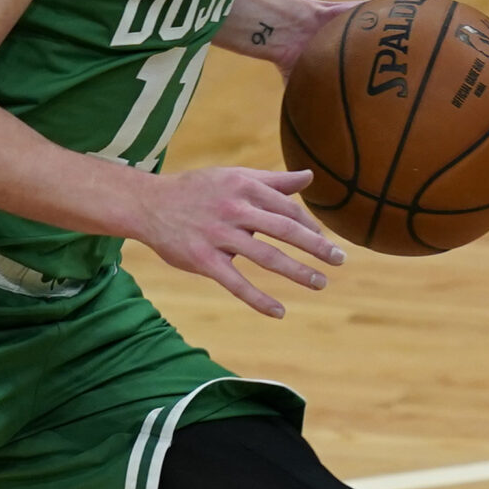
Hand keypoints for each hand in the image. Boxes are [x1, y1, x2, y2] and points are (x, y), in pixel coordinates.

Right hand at [135, 166, 344, 318]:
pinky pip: (236, 283)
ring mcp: (219, 236)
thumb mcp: (234, 177)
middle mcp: (235, 209)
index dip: (310, 226)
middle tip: (340, 260)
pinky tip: (279, 312)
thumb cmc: (196, 190)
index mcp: (245, 186)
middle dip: (317, 246)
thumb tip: (309, 177)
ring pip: (267, 257)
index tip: (325, 240)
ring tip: (320, 283)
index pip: (288, 208)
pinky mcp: (204, 260)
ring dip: (297, 272)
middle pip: (285, 230)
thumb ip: (273, 180)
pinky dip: (259, 299)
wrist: (149, 204)